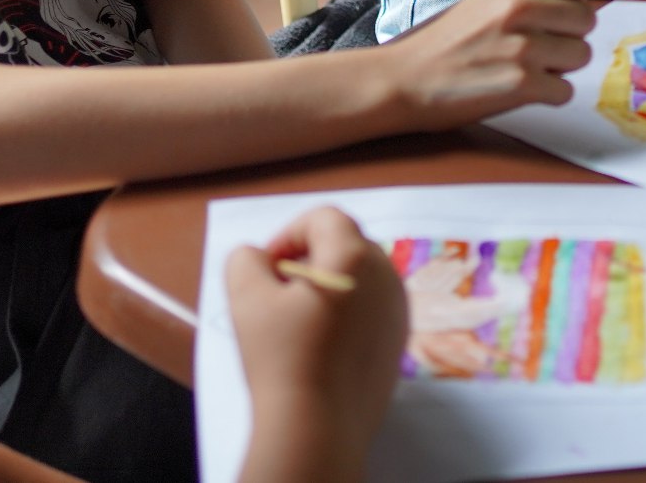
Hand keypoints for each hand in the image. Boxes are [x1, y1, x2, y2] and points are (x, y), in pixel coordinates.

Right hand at [228, 207, 406, 482]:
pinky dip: (348, 312)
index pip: (325, 217)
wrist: (317, 427)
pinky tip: (321, 345)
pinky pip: (373, 308)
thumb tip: (259, 258)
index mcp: (354, 256)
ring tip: (299, 321)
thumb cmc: (282, 358)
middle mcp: (387, 276)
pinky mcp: (399, 342)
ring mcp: (399, 310)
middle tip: (279, 292)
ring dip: (330, 284)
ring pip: (362, 276)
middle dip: (310, 258)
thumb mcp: (245, 298)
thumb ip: (246, 259)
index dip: (290, 233)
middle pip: (347, 244)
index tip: (268, 268)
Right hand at [380, 0, 594, 123]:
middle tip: (538, 46)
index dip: (574, 0)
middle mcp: (519, 7)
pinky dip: (548, 95)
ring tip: (527, 66)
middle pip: (588, 20)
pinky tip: (520, 88)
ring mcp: (522, 46)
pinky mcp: (522, 85)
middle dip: (568, 37)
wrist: (406, 79)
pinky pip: (566, 90)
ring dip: (560, 67)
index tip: (557, 14)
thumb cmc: (450, 39)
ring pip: (582, 55)